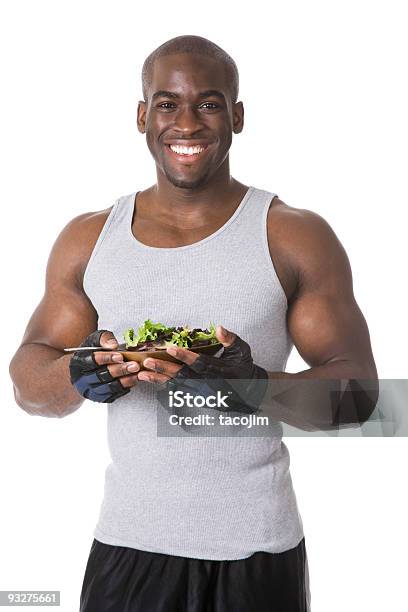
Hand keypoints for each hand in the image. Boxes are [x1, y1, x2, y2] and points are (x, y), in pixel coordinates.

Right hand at [69, 330, 139, 402]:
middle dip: (119, 370)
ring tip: (138, 373)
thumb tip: (113, 345)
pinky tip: (134, 380)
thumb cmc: (92, 351)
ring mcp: (90, 390)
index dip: (106, 358)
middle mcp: (81, 379)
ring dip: (125, 381)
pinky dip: (125, 388)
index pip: (91, 361)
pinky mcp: (99, 398)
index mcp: (78, 362)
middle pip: (101, 376)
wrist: (86, 369)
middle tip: (134, 365)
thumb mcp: (95, 340)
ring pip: (108, 387)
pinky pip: (113, 395)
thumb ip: (104, 339)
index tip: (120, 356)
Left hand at [139, 325, 268, 412]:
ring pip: (177, 386)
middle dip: (164, 368)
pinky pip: (178, 393)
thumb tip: (219, 327)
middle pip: (183, 376)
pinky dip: (164, 387)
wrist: (249, 391)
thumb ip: (230, 339)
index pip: (199, 363)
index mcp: (219, 371)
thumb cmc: (243, 366)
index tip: (170, 349)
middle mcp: (209, 384)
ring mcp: (202, 393)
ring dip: (159, 379)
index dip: (185, 357)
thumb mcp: (241, 350)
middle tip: (147, 361)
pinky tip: (151, 380)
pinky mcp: (198, 398)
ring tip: (142, 374)